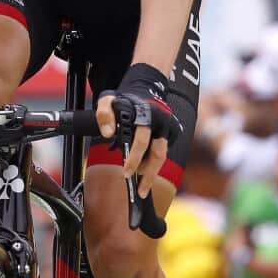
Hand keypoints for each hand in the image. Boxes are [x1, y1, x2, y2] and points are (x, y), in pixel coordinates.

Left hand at [96, 63, 180, 196]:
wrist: (147, 87)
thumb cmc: (125, 98)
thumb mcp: (108, 100)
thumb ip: (104, 114)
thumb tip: (108, 134)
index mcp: (144, 115)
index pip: (140, 142)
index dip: (134, 160)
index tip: (126, 174)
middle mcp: (159, 122)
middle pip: (157, 154)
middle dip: (148, 175)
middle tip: (138, 190)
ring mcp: (168, 127)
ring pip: (162, 155)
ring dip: (152, 172)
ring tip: (142, 186)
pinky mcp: (173, 131)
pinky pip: (164, 151)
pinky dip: (154, 162)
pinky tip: (145, 170)